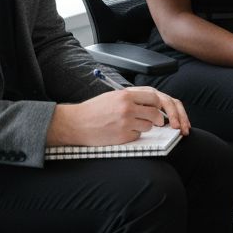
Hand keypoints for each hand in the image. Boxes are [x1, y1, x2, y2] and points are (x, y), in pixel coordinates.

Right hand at [48, 87, 190, 146]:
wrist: (75, 124)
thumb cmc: (93, 110)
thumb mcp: (112, 96)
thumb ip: (131, 98)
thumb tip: (150, 101)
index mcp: (125, 96)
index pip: (153, 98)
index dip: (157, 104)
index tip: (156, 108)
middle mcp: (127, 109)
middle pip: (155, 113)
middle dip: (157, 118)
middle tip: (155, 120)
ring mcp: (125, 124)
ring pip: (148, 126)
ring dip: (145, 126)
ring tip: (133, 125)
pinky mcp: (122, 137)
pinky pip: (138, 136)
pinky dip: (134, 135)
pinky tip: (123, 132)